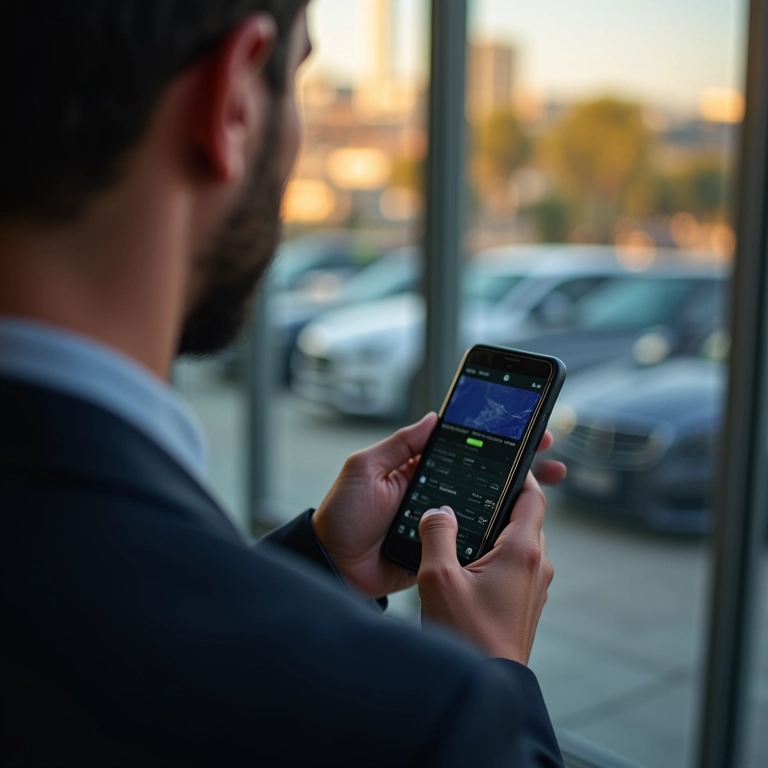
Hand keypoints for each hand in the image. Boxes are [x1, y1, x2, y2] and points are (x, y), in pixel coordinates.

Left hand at [313, 413, 564, 599]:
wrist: (335, 566)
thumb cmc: (342, 515)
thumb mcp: (365, 469)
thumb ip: (399, 444)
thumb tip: (434, 418)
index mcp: (417, 467)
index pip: (462, 446)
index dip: (490, 436)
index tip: (520, 426)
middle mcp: (434, 490)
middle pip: (483, 472)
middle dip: (516, 461)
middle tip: (547, 450)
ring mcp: (442, 520)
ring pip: (486, 503)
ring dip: (518, 492)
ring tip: (549, 479)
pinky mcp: (444, 547)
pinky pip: (476, 535)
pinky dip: (501, 528)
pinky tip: (524, 520)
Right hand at [417, 473, 552, 664]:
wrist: (490, 686)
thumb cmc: (467, 635)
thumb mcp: (439, 578)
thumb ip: (438, 534)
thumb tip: (440, 510)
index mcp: (522, 552)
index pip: (533, 498)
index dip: (521, 475)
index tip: (504, 462)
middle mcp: (538, 565)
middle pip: (526, 517)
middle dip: (502, 502)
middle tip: (475, 492)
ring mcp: (536, 586)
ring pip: (521, 541)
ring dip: (498, 530)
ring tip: (466, 527)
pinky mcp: (528, 602)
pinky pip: (517, 564)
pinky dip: (498, 554)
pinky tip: (469, 562)